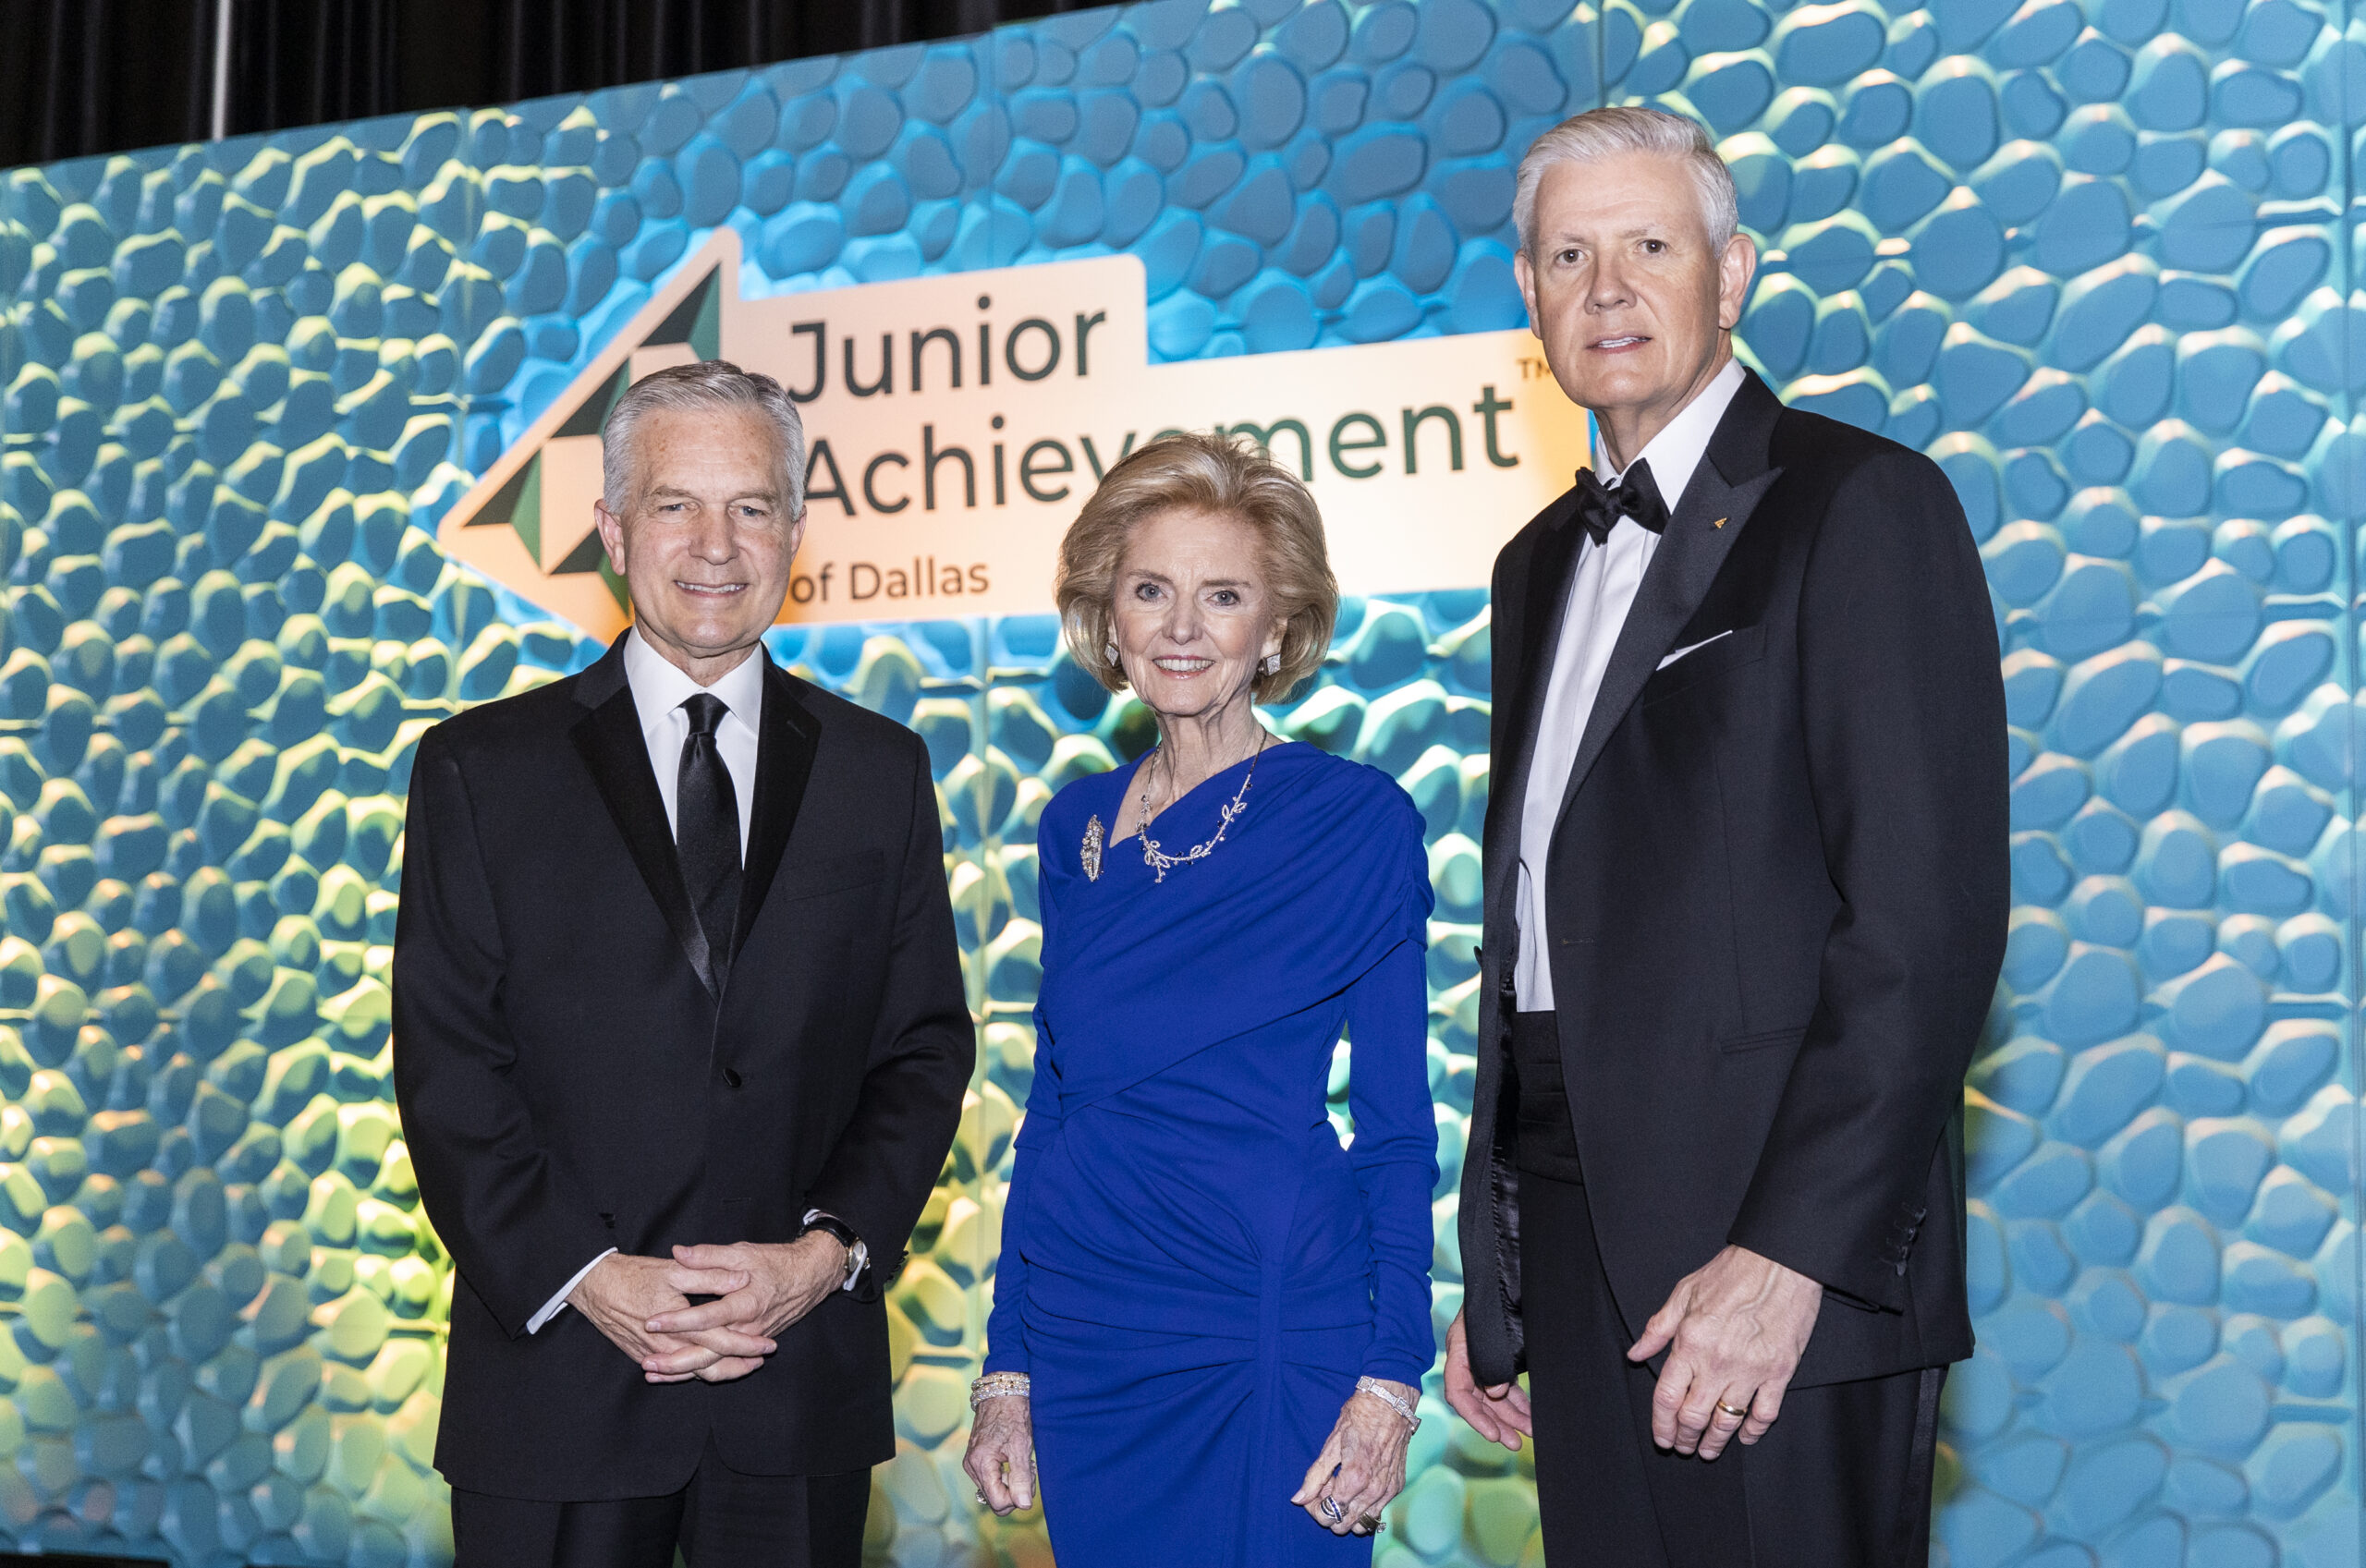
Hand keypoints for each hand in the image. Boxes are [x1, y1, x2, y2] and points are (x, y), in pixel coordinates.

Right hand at [567, 1253, 777, 1384]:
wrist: (594, 1286)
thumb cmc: (634, 1276)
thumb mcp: (675, 1270)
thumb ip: (710, 1276)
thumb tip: (742, 1280)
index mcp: (679, 1325)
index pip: (721, 1341)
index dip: (747, 1345)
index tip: (768, 1345)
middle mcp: (666, 1347)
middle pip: (709, 1366)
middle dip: (738, 1365)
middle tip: (761, 1360)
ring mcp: (652, 1355)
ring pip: (692, 1373)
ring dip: (719, 1371)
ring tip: (743, 1367)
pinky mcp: (642, 1356)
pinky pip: (673, 1372)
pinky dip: (693, 1374)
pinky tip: (706, 1371)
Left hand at [642, 1234, 848, 1375]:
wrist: (810, 1277)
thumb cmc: (777, 1262)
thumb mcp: (743, 1253)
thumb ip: (709, 1256)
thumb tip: (679, 1252)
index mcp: (746, 1303)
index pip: (707, 1318)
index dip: (678, 1321)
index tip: (652, 1321)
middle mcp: (748, 1329)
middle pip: (709, 1354)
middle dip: (676, 1361)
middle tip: (647, 1362)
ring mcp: (750, 1341)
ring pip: (716, 1366)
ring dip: (684, 1372)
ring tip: (653, 1372)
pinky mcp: (751, 1345)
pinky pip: (724, 1365)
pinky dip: (700, 1371)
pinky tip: (677, 1373)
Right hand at [962, 1396, 1037, 1513]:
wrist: (1003, 1391)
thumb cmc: (1013, 1415)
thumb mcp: (1021, 1446)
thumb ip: (1021, 1477)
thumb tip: (1024, 1505)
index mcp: (980, 1464)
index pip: (998, 1503)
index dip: (1017, 1497)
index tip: (1028, 1477)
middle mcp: (972, 1467)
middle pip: (995, 1499)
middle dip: (1015, 1489)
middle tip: (1027, 1467)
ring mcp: (972, 1464)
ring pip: (994, 1490)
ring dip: (1012, 1481)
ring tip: (1021, 1460)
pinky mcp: (977, 1460)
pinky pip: (992, 1479)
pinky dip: (1005, 1474)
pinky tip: (1013, 1458)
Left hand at [1290, 1380, 1415, 1535]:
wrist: (1389, 1403)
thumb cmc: (1358, 1418)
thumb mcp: (1331, 1444)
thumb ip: (1315, 1476)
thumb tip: (1298, 1499)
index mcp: (1354, 1480)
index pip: (1328, 1515)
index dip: (1315, 1508)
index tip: (1313, 1493)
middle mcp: (1373, 1491)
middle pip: (1344, 1525)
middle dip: (1330, 1511)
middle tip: (1326, 1488)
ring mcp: (1387, 1491)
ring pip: (1362, 1524)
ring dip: (1347, 1512)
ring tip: (1342, 1488)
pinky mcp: (1396, 1487)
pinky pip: (1377, 1512)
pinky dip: (1363, 1506)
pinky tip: (1357, 1485)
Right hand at [1442, 1310, 1531, 1451]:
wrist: (1507, 1278)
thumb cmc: (1498, 1299)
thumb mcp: (1494, 1332)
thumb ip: (1494, 1363)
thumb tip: (1497, 1392)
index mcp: (1459, 1349)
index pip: (1458, 1392)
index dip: (1474, 1417)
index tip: (1494, 1434)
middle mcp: (1467, 1359)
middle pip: (1477, 1400)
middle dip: (1498, 1423)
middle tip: (1517, 1442)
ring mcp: (1482, 1361)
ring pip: (1494, 1397)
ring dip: (1511, 1416)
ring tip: (1531, 1432)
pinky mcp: (1498, 1361)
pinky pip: (1505, 1388)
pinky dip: (1517, 1402)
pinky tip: (1529, 1415)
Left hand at [1627, 1244, 1822, 1459]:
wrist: (1780, 1261)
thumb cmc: (1732, 1272)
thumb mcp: (1684, 1293)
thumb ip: (1658, 1328)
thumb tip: (1635, 1353)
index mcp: (1690, 1342)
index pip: (1666, 1397)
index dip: (1661, 1424)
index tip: (1662, 1437)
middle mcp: (1718, 1362)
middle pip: (1694, 1416)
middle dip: (1685, 1438)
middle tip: (1683, 1446)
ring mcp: (1751, 1370)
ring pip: (1728, 1420)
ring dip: (1716, 1441)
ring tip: (1709, 1450)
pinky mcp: (1780, 1372)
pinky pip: (1765, 1413)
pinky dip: (1754, 1430)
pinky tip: (1746, 1436)